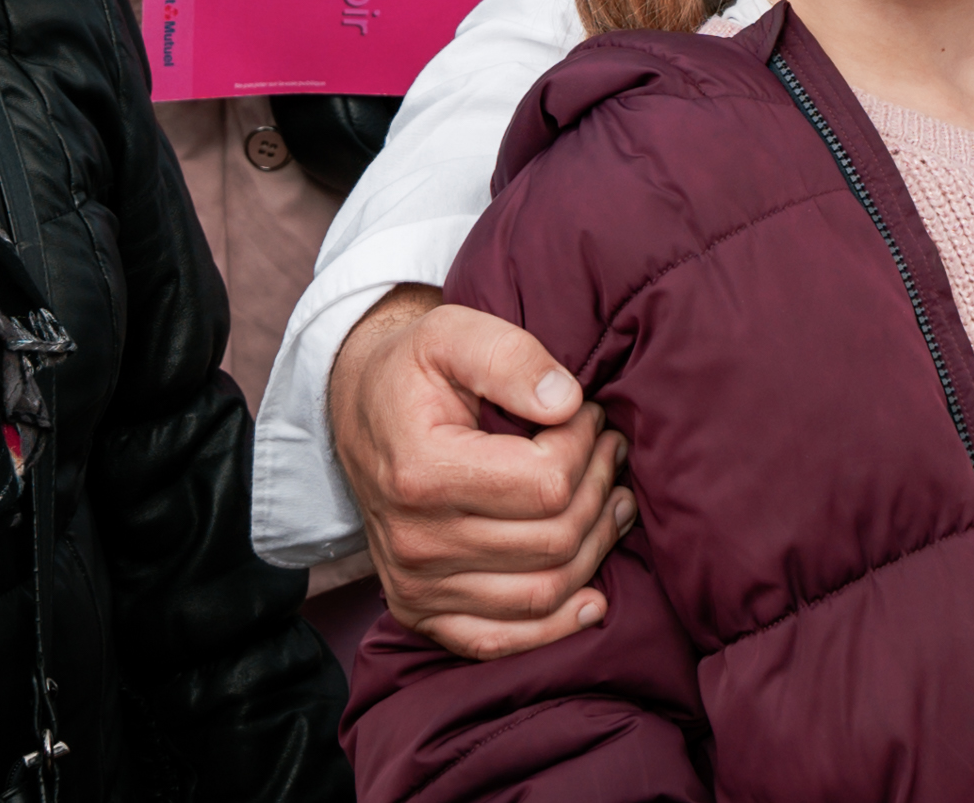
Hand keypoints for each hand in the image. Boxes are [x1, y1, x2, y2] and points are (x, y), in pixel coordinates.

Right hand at [333, 286, 633, 658]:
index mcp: (422, 472)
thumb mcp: (454, 332)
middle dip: (598, 489)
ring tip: (613, 499)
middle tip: (610, 449)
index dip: (585, 447)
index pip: (545, 485)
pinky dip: (553, 627)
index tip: (588, 415)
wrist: (360, 411)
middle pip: (552, 540)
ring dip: (595, 547)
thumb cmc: (414, 370)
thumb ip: (511, 356)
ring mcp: (416, 584)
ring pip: (541, 591)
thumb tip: (567, 403)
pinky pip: (497, 640)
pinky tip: (593, 599)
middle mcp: (415, 540)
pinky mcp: (421, 610)